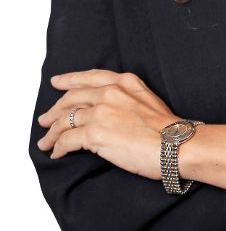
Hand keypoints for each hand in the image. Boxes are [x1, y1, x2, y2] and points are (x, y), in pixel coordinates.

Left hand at [36, 69, 177, 180]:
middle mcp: (110, 92)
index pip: (90, 78)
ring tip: (46, 141)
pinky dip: (59, 146)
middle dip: (55, 109)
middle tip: (44, 119)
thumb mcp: (146, 100)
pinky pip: (67, 139)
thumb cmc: (167, 130)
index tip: (57, 82)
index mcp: (124, 82)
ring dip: (52, 132)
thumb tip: (106, 113)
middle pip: (72, 98)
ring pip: (65, 120)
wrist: (176, 145)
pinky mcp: (94, 133)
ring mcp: (101, 111)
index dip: (70, 80)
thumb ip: (125, 98)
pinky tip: (57, 152)